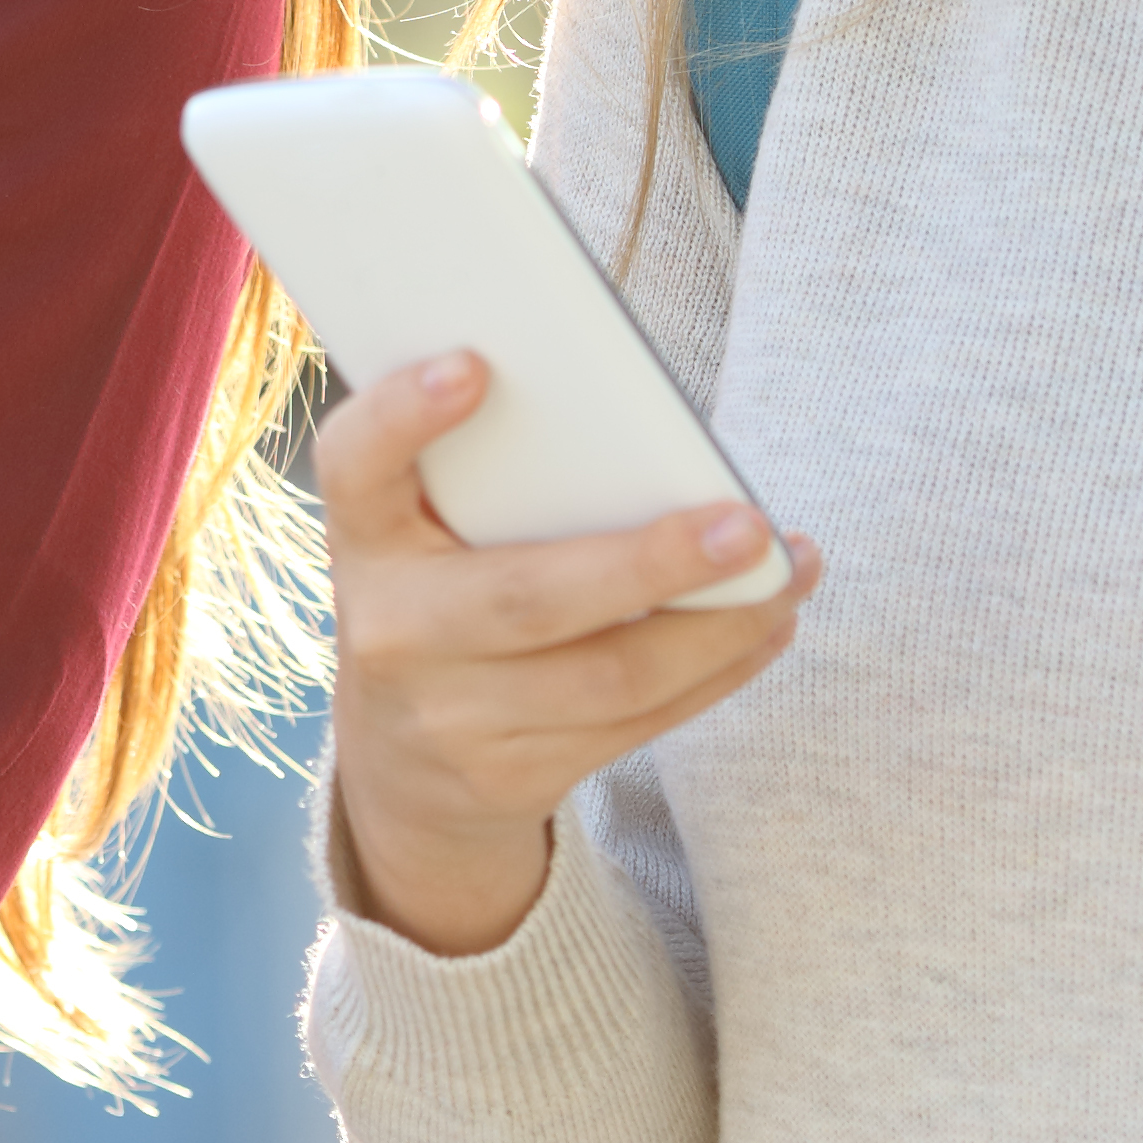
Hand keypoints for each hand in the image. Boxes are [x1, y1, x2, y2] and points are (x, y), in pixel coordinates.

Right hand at [318, 350, 815, 958]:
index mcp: (365, 541)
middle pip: (528, 598)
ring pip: (611, 677)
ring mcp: (450, 717)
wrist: (397, 767)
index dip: (403, 415)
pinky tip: (763, 627)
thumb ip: (483, 480)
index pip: (356, 466)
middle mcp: (391, 631)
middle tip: (747, 526)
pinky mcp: (513, 777)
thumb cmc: (436, 602)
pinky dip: (715, 672)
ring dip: (720, 627)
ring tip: (786, 574)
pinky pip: (636, 725)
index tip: (473, 366)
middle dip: (649, 564)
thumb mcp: (418, 538)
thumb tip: (635, 430)